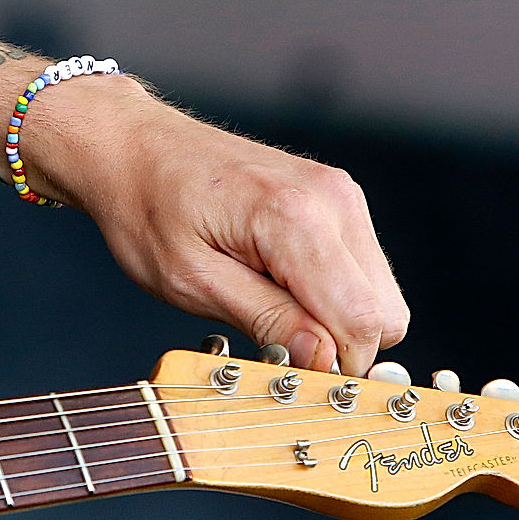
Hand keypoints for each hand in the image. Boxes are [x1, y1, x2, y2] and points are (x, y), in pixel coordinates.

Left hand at [30, 77, 408, 375]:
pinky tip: (275, 281)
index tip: (286, 371)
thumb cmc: (149, 211)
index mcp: (295, 218)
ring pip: (378, 295)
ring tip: (265, 302)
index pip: (361, 321)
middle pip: (383, 313)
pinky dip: (330, 292)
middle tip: (269, 338)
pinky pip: (360, 270)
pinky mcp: (337, 197)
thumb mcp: (190, 281)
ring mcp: (341, 194)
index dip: (332, 365)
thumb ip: (265, 318)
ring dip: (332, 317)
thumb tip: (324, 360)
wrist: (135, 148)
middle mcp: (333, 199)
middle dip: (336, 343)